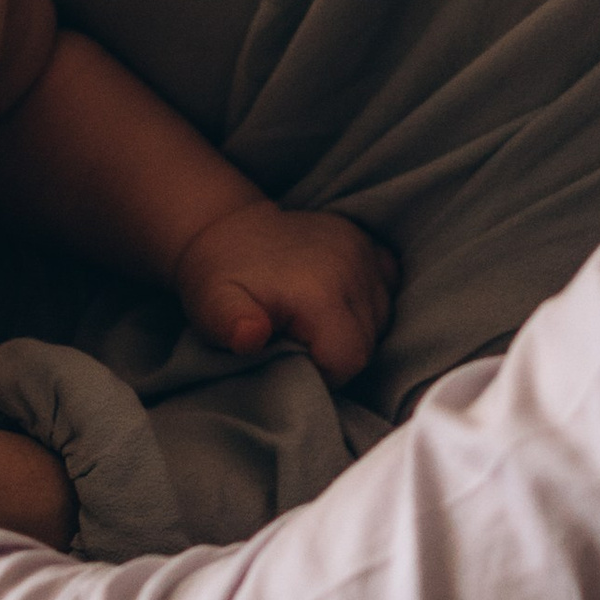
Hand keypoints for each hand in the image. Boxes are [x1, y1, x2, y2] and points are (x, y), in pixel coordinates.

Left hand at [172, 201, 397, 384]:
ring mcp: (361, 249)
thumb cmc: (218, 278)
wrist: (224, 227)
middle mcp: (351, 267)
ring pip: (381, 315)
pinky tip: (336, 301)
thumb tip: (250, 336)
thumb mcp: (213, 307)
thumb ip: (231, 326)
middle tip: (297, 342)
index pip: (349, 359)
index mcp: (320, 291)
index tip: (294, 359)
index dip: (324, 373)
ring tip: (311, 322)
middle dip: (337, 353)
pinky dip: (367, 300)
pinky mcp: (364, 240)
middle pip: (368, 341)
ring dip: (353, 328)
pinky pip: (386, 283)